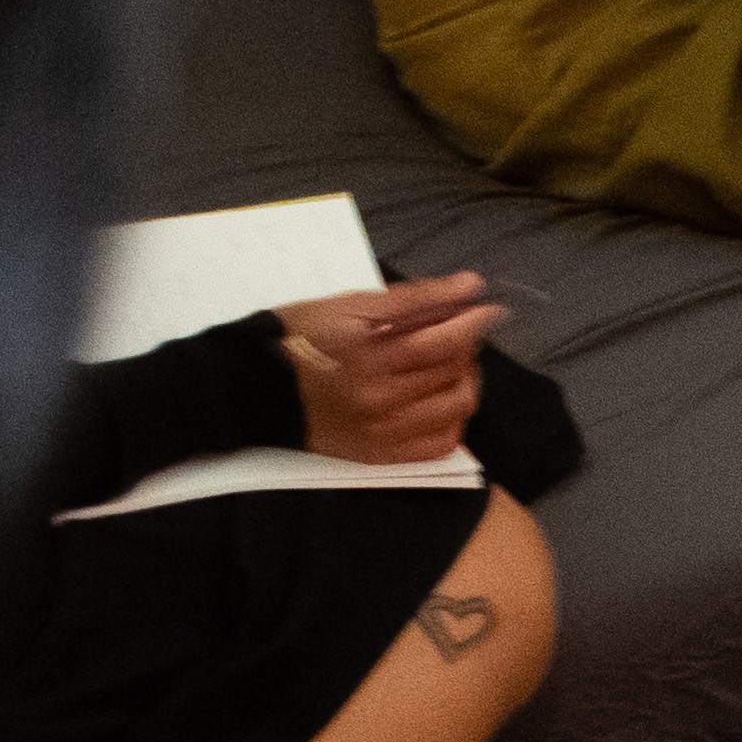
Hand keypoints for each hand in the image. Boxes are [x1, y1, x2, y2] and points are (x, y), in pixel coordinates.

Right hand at [273, 273, 496, 463]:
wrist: (253, 391)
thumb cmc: (300, 338)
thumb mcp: (348, 305)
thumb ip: (413, 297)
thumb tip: (470, 285)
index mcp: (367, 351)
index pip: (443, 338)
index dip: (473, 321)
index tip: (488, 309)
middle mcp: (376, 394)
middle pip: (452, 371)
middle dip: (466, 346)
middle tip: (456, 334)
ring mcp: (381, 430)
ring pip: (456, 407)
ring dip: (466, 381)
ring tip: (451, 366)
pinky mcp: (380, 456)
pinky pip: (441, 444)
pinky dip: (453, 419)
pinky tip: (440, 400)